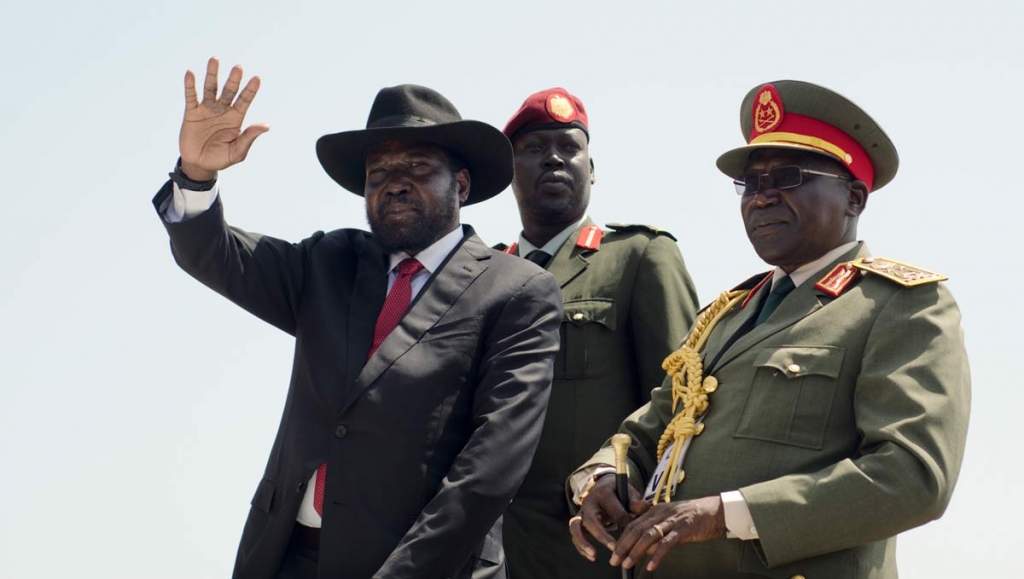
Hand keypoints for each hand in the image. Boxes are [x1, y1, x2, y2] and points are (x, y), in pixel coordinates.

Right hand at [179, 56, 269, 180]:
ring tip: (215, 59)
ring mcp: (207, 109)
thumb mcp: (237, 151)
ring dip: (212, 74)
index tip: (257, 78)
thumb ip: (249, 138)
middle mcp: (222, 110)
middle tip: (238, 68)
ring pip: (210, 88)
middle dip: (233, 80)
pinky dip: (190, 85)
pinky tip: (190, 74)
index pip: (245, 101)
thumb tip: (266, 126)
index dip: (250, 90)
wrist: (199, 164)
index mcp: (236, 118)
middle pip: (229, 91)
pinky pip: (191, 96)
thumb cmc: (220, 158)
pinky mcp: (191, 112)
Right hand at [568, 474, 648, 562]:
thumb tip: (644, 508)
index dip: (624, 522)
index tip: (634, 534)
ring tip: (594, 556)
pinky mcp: (578, 521)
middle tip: (614, 548)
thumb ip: (636, 501)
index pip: (613, 510)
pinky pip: (574, 535)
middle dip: (601, 535)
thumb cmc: (618, 491)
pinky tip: (591, 557)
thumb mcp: (628, 491)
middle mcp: (588, 502)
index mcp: (602, 492)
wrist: (602, 485)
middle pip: (590, 520)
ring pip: (575, 527)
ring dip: (582, 542)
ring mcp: (581, 512)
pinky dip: (580, 547)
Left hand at [609, 495, 725, 571]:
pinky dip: (657, 555)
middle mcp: (661, 513)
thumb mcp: (670, 518)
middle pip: (637, 529)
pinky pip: (667, 543)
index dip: (622, 538)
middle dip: (623, 546)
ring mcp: (672, 520)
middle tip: (615, 560)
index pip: (633, 524)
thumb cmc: (693, 517)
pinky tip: (651, 565)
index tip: (614, 551)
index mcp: (655, 510)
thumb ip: (656, 529)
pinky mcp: (684, 529)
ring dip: (636, 551)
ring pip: (648, 535)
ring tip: (627, 563)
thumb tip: (644, 548)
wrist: (716, 511)